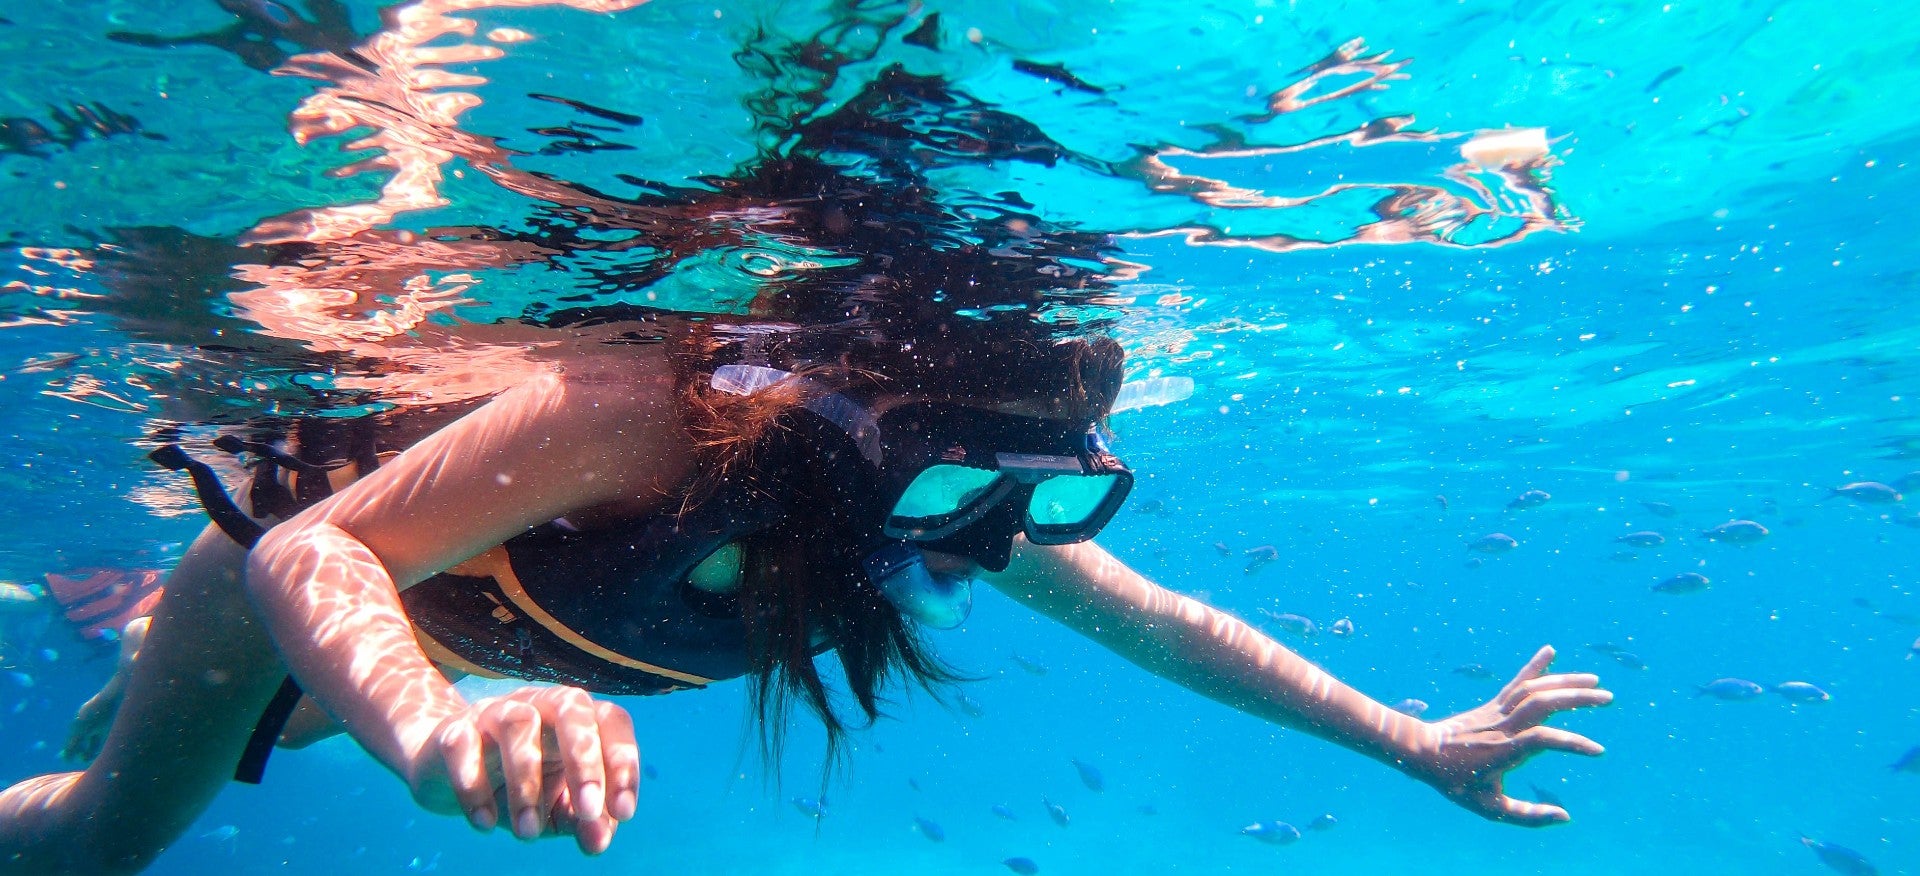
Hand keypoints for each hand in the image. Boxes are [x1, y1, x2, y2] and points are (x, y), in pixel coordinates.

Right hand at [406, 685, 639, 853]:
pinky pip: (462, 745)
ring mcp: (496, 712)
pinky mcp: (454, 731)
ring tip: (528, 833)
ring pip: (518, 724)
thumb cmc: (524, 786)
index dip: (623, 762)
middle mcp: (541, 704)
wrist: (450, 773)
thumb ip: (584, 821)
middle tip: (589, 811)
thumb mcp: (559, 807)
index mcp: (577, 718)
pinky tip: (485, 823)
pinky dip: (473, 786)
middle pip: (572, 708)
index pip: (612, 721)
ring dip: (527, 782)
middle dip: (585, 760)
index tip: (623, 813)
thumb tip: (597, 842)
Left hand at [1407, 645, 1610, 825]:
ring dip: (1564, 681)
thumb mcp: (1489, 809)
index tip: (1597, 750)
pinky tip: (1550, 650)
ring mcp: (1497, 711)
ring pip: (1532, 689)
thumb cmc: (1456, 783)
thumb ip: (1527, 816)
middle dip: (1577, 698)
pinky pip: (1516, 682)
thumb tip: (1565, 817)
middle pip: (1542, 704)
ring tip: (1594, 679)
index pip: (1542, 740)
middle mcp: (1502, 727)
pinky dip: (1534, 667)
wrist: (1422, 752)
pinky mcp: (1493, 704)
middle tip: (1608, 697)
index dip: (1570, 742)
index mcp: (1504, 752)